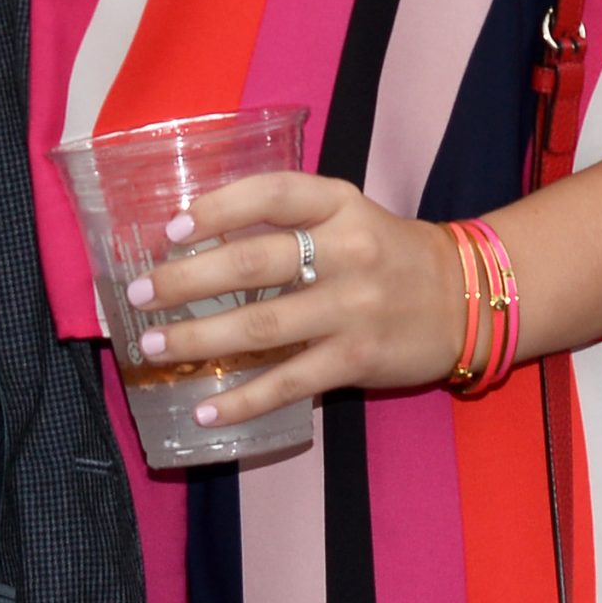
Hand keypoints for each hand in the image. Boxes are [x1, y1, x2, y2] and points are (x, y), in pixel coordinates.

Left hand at [124, 173, 469, 429]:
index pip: (270, 194)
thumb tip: (199, 240)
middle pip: (253, 261)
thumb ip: (288, 221)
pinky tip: (205, 408)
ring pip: (262, 323)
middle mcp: (345, 250)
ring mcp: (352, 307)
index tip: (171, 229)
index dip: (217, 207)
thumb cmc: (387, 251)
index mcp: (338, 202)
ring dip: (199, 338)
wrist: (464, 297)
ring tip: (154, 346)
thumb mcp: (346, 214)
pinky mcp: (357, 359)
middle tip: (137, 294)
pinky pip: (289, 382)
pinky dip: (243, 398)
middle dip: (186, 279)